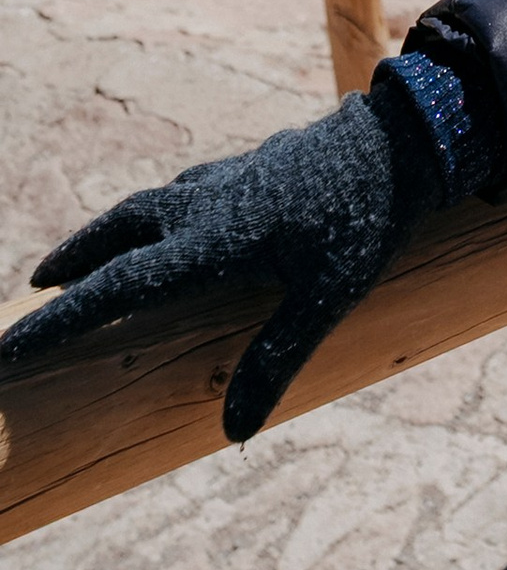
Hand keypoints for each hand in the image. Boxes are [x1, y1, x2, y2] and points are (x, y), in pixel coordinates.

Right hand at [0, 87, 434, 440]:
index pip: (115, 287)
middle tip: (33, 293)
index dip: (59, 320)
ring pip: (143, 206)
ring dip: (104, 234)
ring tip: (79, 260)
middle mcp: (204, 205)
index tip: (10, 346)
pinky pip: (179, 191)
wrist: (404, 136)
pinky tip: (162, 222)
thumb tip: (231, 434)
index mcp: (210, 241)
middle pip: (114, 234)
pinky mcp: (247, 165)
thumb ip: (275, 360)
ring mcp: (224, 179)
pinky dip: (151, 212)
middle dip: (71, 266)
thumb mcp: (326, 298)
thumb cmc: (367, 219)